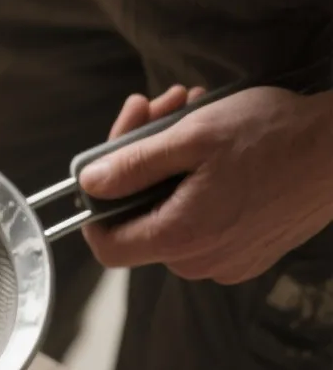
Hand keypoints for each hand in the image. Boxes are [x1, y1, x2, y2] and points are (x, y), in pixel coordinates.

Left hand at [79, 84, 332, 283]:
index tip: (101, 171)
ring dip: (171, 161)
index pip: (108, 247)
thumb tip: (89, 183)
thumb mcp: (194, 137)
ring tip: (189, 109)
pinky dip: (199, 180)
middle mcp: (203, 261)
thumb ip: (133, 165)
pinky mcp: (253, 249)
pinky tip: (214, 140)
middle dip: (140, 160)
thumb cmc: (279, 137)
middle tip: (155, 108)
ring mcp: (231, 259)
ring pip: (174, 213)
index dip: (94, 210)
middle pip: (142, 219)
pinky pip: (206, 219)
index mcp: (182, 239)